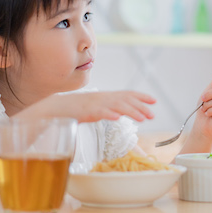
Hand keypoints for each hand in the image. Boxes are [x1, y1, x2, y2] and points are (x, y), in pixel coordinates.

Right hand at [30, 91, 156, 123]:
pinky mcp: (86, 111)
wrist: (56, 108)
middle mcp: (104, 98)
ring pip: (117, 106)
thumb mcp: (97, 107)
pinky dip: (109, 114)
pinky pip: (99, 112)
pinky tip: (118, 118)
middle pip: (126, 100)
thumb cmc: (77, 109)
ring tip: (142, 118)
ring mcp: (96, 104)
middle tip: (152, 115)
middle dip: (141, 107)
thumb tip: (122, 113)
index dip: (141, 96)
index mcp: (107, 96)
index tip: (154, 101)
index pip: (128, 94)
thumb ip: (109, 108)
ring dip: (131, 111)